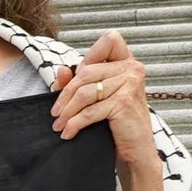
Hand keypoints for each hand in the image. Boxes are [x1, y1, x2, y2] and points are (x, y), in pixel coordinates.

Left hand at [50, 30, 157, 172]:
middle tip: (55, 112)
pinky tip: (67, 132)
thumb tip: (61, 70)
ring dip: (67, 111)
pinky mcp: (124, 103)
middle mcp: (132, 69)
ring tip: (58, 123)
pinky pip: (90, 111)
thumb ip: (78, 82)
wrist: (136, 150)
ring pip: (85, 92)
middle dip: (66, 94)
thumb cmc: (118, 123)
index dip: (90, 54)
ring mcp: (130, 84)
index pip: (110, 40)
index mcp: (128, 63)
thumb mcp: (98, 98)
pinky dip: (74, 123)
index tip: (77, 76)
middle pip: (87, 72)